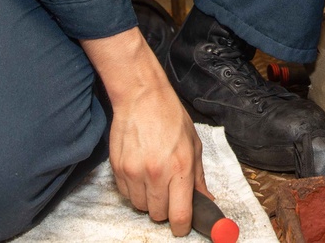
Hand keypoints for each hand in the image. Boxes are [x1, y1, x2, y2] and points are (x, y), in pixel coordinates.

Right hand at [82, 29, 209, 235]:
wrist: (143, 97)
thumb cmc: (171, 118)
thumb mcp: (194, 146)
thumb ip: (199, 178)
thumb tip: (206, 201)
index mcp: (180, 168)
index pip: (179, 215)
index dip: (182, 226)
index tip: (183, 225)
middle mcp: (156, 174)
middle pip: (158, 215)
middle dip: (166, 209)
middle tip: (169, 192)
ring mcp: (134, 172)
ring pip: (141, 206)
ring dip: (149, 199)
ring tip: (154, 177)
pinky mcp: (118, 169)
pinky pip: (126, 194)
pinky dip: (134, 189)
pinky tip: (141, 170)